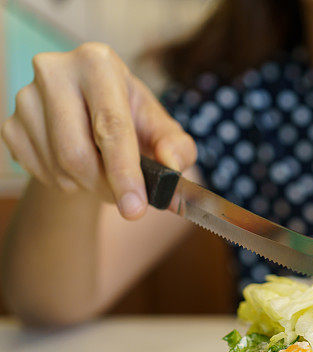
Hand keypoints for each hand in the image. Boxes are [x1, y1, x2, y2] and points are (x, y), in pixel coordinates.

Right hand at [1, 42, 195, 218]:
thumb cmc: (133, 122)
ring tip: (105, 174)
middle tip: (125, 199)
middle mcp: (55, 71)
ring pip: (58, 167)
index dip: (125, 173)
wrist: (91, 122)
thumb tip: (172, 165)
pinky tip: (79, 169)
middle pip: (77, 152)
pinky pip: (39, 172)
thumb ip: (177, 148)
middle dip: (106, 186)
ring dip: (88, 186)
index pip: (111, 126)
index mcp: (98, 63)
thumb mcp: (162, 130)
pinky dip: (65, 183)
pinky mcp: (10, 123)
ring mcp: (25, 97)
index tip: (135, 209)